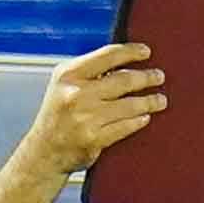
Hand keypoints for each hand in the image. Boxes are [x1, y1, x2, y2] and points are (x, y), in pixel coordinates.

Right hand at [22, 42, 173, 177]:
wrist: (44, 150)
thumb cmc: (58, 114)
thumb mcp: (65, 83)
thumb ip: (89, 70)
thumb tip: (126, 59)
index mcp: (69, 74)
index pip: (108, 55)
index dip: (131, 51)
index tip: (146, 52)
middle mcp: (76, 94)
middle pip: (124, 80)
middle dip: (146, 77)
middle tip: (158, 76)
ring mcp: (85, 118)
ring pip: (129, 105)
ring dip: (149, 101)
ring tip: (160, 100)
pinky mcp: (93, 139)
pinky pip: (125, 127)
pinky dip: (138, 121)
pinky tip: (145, 117)